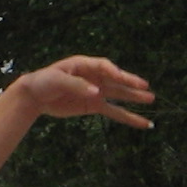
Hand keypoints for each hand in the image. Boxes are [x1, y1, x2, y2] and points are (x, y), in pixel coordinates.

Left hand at [11, 56, 154, 128]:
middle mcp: (93, 76)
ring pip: (118, 94)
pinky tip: (142, 122)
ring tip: (151, 99)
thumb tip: (97, 92)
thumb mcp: (57, 80)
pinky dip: (128, 117)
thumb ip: (76, 85)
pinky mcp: (94, 105)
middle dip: (130, 83)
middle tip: (145, 87)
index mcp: (83, 65)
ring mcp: (96, 91)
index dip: (113, 72)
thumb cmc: (43, 82)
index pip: (104, 66)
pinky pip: (114, 111)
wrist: (35, 96)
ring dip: (133, 97)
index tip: (122, 78)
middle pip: (115, 79)